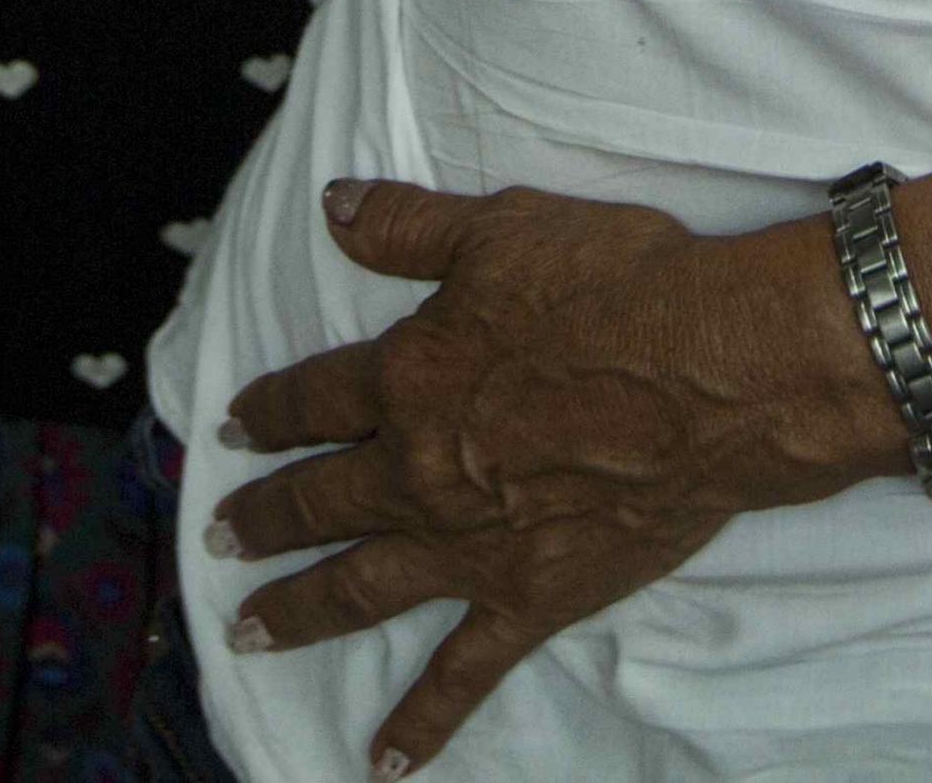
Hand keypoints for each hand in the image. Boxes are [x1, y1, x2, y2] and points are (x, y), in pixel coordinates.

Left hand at [214, 182, 886, 774]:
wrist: (714, 374)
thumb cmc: (617, 287)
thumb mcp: (502, 228)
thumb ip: (409, 227)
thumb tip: (333, 205)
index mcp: (406, 378)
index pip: (313, 398)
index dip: (267, 412)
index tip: (231, 429)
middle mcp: (417, 471)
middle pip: (318, 502)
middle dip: (263, 520)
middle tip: (217, 542)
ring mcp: (468, 546)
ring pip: (359, 588)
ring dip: (298, 612)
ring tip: (248, 634)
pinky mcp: (530, 599)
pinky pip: (461, 675)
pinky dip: (419, 723)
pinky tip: (380, 764)